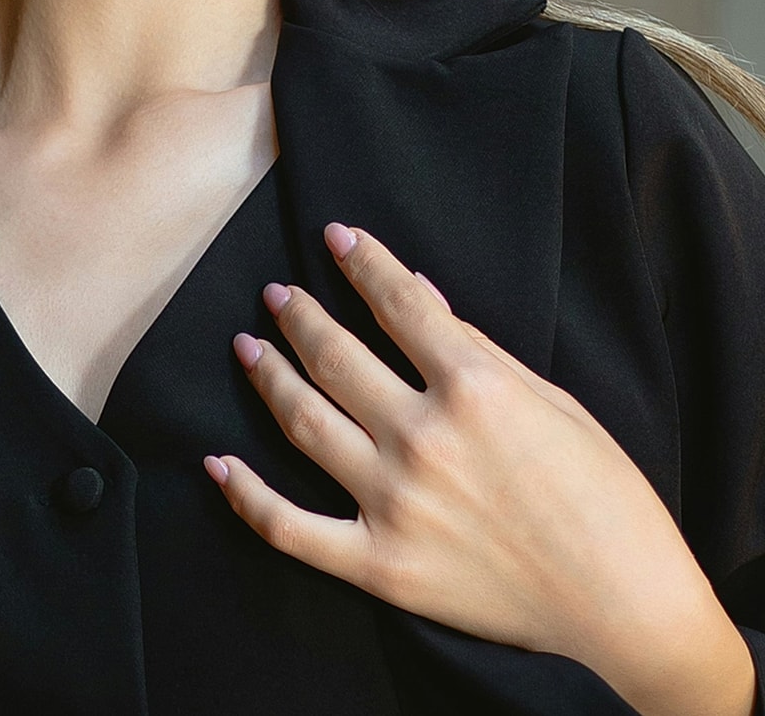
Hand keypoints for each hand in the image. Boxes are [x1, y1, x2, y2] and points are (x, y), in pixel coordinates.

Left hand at [204, 224, 756, 715]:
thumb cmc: (605, 496)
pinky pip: (290, 528)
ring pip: (305, 422)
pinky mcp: (379, 566)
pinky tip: (216, 460)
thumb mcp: (554, 401)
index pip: (398, 302)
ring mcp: (394, 504)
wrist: (625, 606)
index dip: (363, 261)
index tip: (337, 235)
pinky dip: (246, 495)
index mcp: (473, 388)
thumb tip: (420, 294)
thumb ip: (478, 347)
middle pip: (336, 355)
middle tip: (276, 292)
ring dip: (269, 376)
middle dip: (300, 314)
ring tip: (248, 346)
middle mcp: (424, 438)